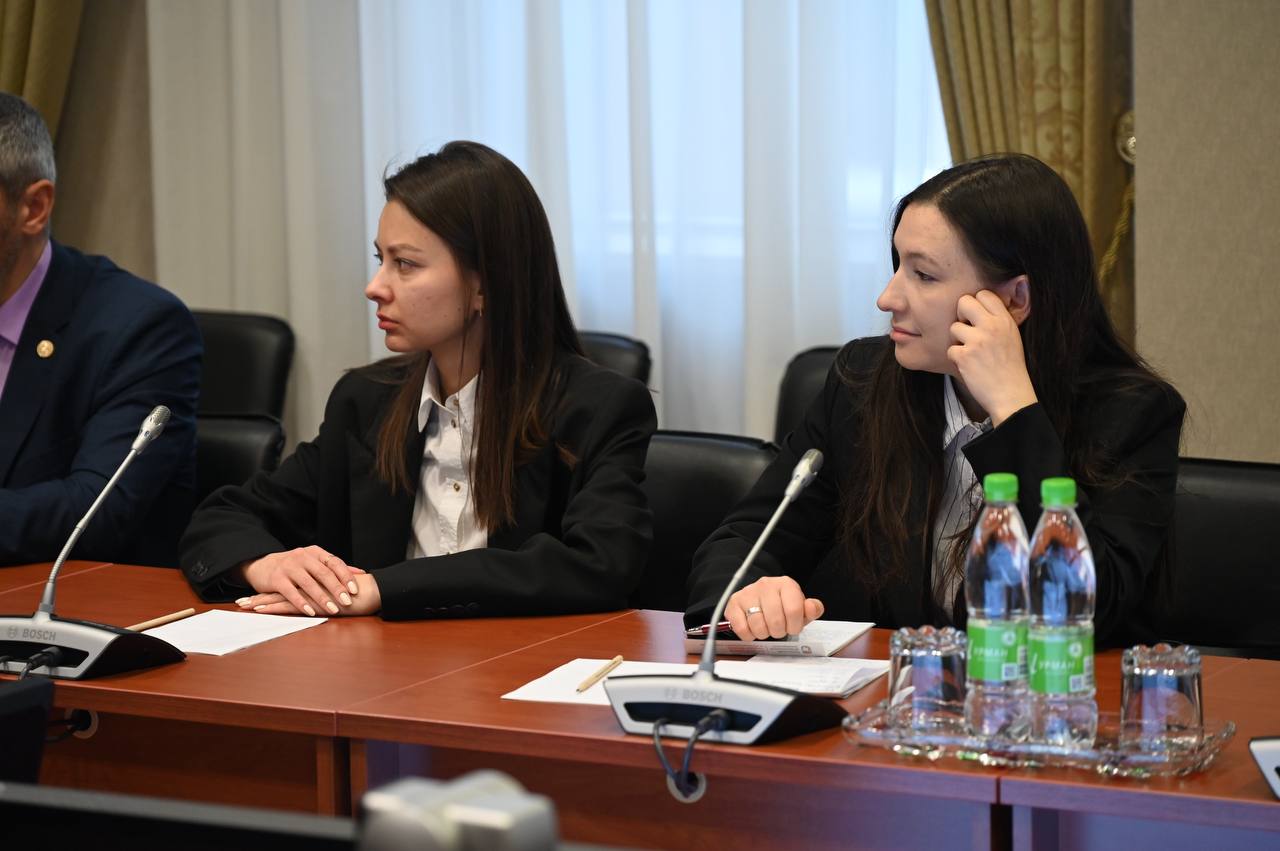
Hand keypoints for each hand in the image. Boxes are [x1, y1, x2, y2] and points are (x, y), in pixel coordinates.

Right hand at [237, 546, 364, 616]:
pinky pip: (291, 592)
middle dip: (337, 589)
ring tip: (333, 610)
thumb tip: (361, 573)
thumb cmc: (295, 566)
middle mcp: (303, 557)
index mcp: (315, 552)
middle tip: (348, 602)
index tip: (355, 590)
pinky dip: (302, 602)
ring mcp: (289, 567)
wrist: (262, 565)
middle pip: (323, 573)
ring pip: (308, 583)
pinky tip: (311, 612)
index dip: (346, 576)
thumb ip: (335, 568)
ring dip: (321, 598)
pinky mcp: (277, 579)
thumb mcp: (314, 562)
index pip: (334, 562)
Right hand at [725, 576, 823, 639]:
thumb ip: (811, 609)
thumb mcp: (800, 608)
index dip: (794, 626)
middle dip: (779, 631)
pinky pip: (741, 628)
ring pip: (758, 625)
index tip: (792, 627)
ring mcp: (748, 593)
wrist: (759, 598)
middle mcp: (766, 585)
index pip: (794, 609)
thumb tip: (811, 607)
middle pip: (775, 620)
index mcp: (786, 584)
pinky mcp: (734, 603)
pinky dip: (749, 635)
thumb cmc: (782, 606)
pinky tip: (753, 629)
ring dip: (764, 634)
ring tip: (766, 629)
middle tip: (778, 629)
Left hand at [948, 290, 1037, 424]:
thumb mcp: (1012, 336)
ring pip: (954, 327)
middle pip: (963, 302)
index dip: (976, 304)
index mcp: (1005, 320)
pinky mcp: (965, 356)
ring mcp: (977, 341)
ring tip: (971, 352)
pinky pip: (950, 349)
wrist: (1011, 394)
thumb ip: (997, 320)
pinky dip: (956, 358)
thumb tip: (978, 304)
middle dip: (961, 315)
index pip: (983, 294)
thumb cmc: (1010, 366)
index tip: (976, 318)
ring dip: (958, 341)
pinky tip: (969, 366)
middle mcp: (992, 327)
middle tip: (967, 330)